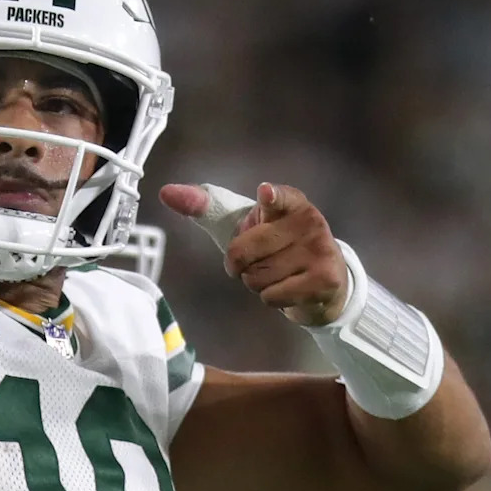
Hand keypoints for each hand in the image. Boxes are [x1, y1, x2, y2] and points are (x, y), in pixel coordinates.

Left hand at [160, 182, 348, 325]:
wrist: (322, 280)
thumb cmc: (274, 246)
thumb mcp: (243, 223)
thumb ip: (204, 206)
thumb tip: (165, 192)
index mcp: (289, 202)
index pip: (279, 196)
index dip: (271, 196)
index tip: (264, 194)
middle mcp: (309, 221)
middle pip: (243, 252)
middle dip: (239, 264)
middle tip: (258, 261)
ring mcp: (320, 249)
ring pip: (257, 277)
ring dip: (256, 283)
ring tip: (277, 273)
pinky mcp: (325, 279)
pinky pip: (272, 296)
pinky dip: (270, 298)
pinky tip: (289, 288)